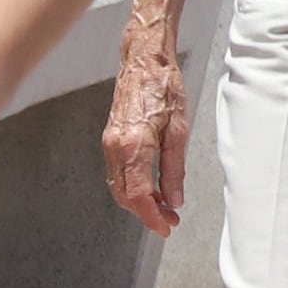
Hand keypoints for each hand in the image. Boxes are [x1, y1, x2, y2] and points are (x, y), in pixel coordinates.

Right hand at [103, 12, 188, 233]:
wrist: (144, 60)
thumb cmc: (164, 87)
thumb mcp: (179, 130)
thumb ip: (174, 169)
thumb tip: (174, 199)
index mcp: (133, 146)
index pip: (137, 195)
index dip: (151, 216)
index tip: (165, 228)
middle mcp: (114, 147)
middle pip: (124, 195)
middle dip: (146, 213)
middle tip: (169, 221)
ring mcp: (109, 143)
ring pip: (119, 186)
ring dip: (138, 202)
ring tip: (163, 208)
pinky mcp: (110, 138)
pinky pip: (117, 172)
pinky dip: (131, 186)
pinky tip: (149, 189)